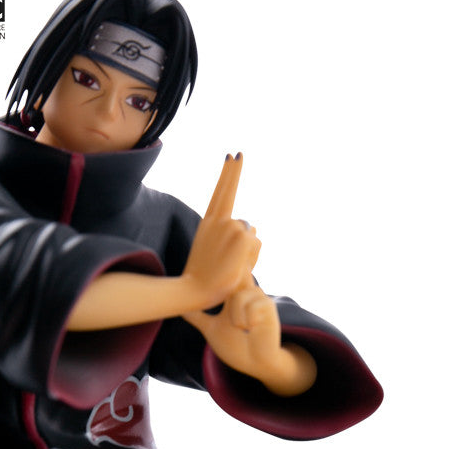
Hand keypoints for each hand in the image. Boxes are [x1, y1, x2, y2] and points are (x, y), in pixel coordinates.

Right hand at [181, 154, 260, 308]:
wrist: (193, 291)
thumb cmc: (205, 279)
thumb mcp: (215, 254)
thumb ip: (230, 238)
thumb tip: (252, 228)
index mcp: (208, 224)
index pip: (220, 193)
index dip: (228, 174)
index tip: (232, 156)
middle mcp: (217, 220)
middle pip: (235, 205)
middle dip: (235, 185)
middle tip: (237, 163)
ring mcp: (229, 226)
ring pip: (250, 233)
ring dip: (247, 251)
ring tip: (230, 267)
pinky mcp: (240, 236)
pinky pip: (255, 243)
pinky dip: (251, 257)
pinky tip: (236, 266)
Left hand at [184, 284, 316, 396]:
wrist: (255, 363)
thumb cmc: (236, 347)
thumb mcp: (211, 329)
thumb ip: (197, 317)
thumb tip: (180, 308)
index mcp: (234, 296)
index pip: (228, 274)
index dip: (223, 269)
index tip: (214, 271)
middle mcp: (247, 293)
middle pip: (233, 281)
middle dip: (228, 295)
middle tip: (230, 316)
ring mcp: (259, 298)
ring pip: (239, 296)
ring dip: (235, 317)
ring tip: (240, 328)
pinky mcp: (268, 307)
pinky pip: (252, 306)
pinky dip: (247, 320)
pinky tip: (252, 329)